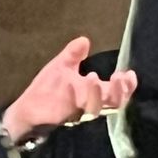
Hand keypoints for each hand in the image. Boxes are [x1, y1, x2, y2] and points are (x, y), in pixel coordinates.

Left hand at [0, 36, 136, 143]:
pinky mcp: (60, 117)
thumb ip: (73, 55)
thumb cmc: (48, 89)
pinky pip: (69, 110)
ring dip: (96, 94)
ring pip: (94, 109)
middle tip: (118, 77)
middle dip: (118, 92)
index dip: (127, 86)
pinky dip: (70, 96)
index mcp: (92, 93)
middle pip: (112, 104)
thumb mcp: (61, 67)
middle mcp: (88, 104)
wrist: (27, 109)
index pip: (116, 92)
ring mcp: (75, 112)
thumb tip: (85, 39)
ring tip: (93, 76)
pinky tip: (68, 84)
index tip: (130, 74)